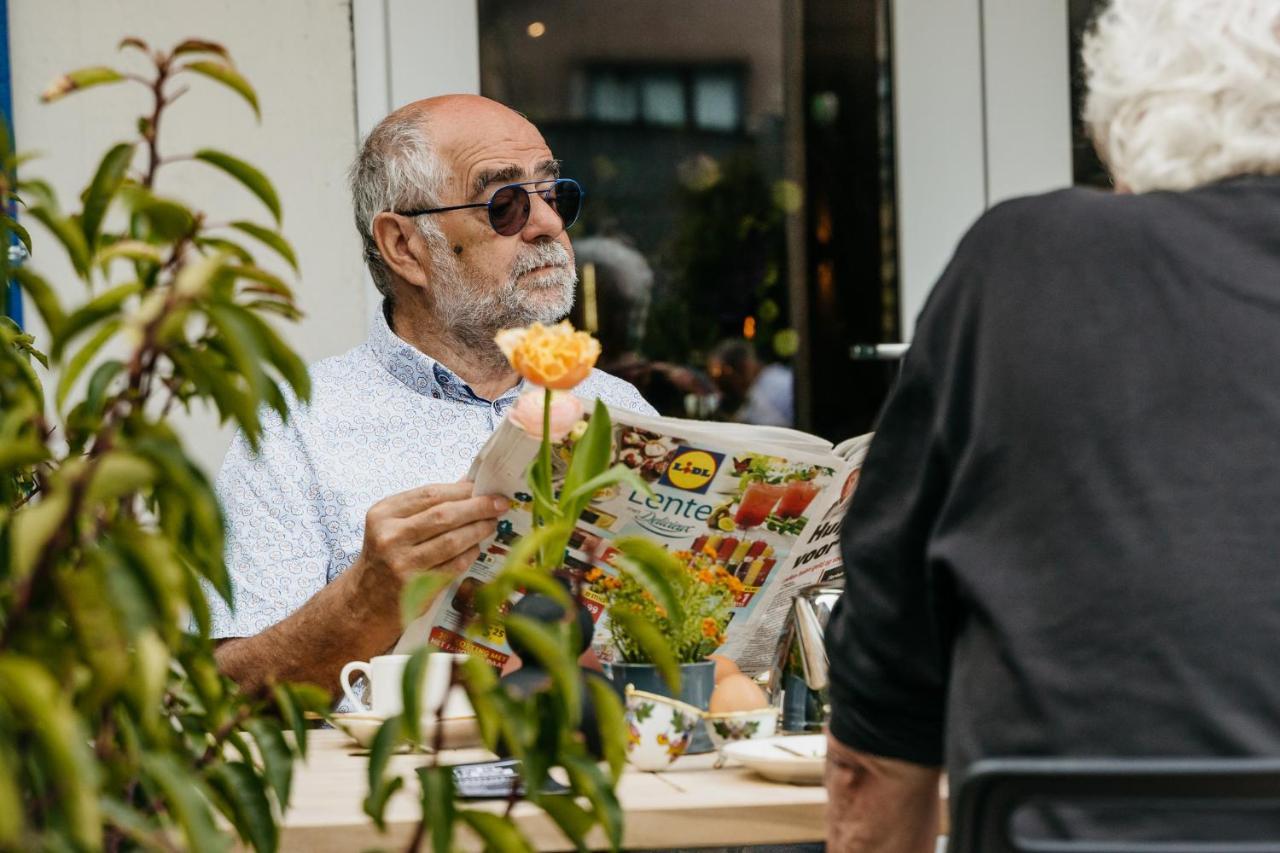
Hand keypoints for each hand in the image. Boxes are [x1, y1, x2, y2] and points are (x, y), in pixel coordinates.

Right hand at [360, 482, 507, 589]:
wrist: (365, 600)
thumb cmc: (386, 555)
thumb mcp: (395, 524)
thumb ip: (428, 504)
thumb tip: (468, 483)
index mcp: (383, 514)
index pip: (430, 494)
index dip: (462, 490)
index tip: (484, 488)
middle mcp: (389, 537)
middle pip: (443, 516)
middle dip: (477, 508)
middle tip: (499, 505)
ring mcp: (402, 564)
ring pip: (451, 541)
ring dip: (478, 530)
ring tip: (492, 524)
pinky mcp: (416, 588)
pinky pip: (453, 566)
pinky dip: (469, 554)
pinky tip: (476, 548)